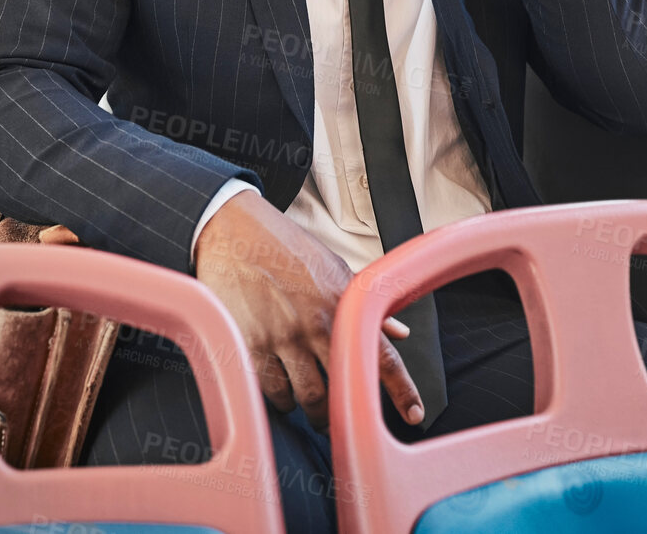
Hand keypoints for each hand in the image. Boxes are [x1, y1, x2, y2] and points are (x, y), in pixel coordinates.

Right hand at [193, 190, 423, 432]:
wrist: (234, 232)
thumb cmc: (285, 249)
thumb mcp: (333, 269)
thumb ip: (364, 305)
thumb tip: (399, 332)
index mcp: (341, 305)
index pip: (381, 356)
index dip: (402, 390)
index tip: (413, 414)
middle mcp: (315, 324)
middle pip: (339, 391)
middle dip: (340, 411)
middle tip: (336, 414)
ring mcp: (281, 337)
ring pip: (305, 399)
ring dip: (310, 409)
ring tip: (307, 402)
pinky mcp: (249, 345)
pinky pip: (271, 391)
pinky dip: (279, 397)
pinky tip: (280, 388)